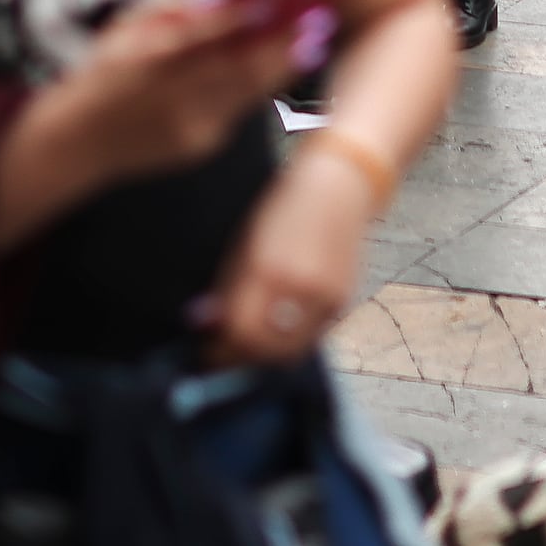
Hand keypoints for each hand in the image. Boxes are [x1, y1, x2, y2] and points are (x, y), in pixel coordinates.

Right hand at [4, 0, 304, 209]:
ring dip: (282, 67)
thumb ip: (170, 4)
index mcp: (149, 56)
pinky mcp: (198, 145)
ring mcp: (187, 124)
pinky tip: (275, 69)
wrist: (78, 141)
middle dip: (281, 43)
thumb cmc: (105, 73)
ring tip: (310, 42)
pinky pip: (235, 112)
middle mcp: (171, 93)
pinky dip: (254, 90)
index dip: (243, 16)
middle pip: (239, 66)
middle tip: (315, 20)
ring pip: (247, 92)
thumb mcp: (123, 27)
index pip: (204, 32)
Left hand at [203, 133, 381, 366]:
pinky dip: (288, 342)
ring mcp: (326, 298)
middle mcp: (300, 288)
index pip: (241, 332)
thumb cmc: (284, 208)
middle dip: (240, 358)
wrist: (340, 187)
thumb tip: (204, 323)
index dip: (220, 349)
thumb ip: (229, 287)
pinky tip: (273, 330)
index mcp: (269, 268)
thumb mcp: (246, 242)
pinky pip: (310, 337)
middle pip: (266, 350)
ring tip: (245, 345)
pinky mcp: (342, 302)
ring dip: (264, 356)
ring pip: (290, 352)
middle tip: (221, 356)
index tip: (206, 352)